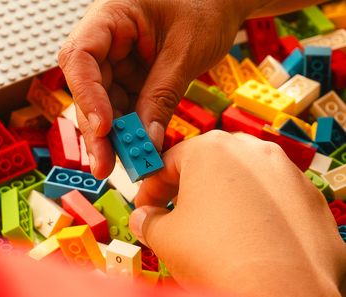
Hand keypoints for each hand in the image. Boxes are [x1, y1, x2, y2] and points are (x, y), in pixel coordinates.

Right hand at [58, 0, 252, 178]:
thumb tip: (146, 141)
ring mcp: (117, 60)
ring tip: (127, 164)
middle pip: (88, 88)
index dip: (87, 95)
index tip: (105, 128)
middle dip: (98, 129)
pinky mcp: (131, 76)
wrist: (221, 3)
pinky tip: (138, 150)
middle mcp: (106, 39)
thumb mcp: (184, 52)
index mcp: (110, 15)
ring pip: (105, 103)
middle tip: (105, 166)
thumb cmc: (206, 8)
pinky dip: (131, 129)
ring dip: (114, 136)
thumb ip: (162, 95)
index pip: (80, 57)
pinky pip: (125, 106)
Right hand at [129, 131, 345, 295]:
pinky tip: (247, 236)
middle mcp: (250, 150)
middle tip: (175, 215)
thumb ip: (148, 221)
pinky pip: (270, 196)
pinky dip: (254, 210)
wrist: (282, 290)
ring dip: (221, 199)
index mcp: (210, 149)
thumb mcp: (166, 237)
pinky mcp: (306, 195)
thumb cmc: (224, 257)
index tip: (147, 206)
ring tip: (213, 229)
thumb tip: (145, 219)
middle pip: (206, 165)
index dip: (151, 189)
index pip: (167, 163)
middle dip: (186, 190)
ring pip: (240, 178)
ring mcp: (283, 170)